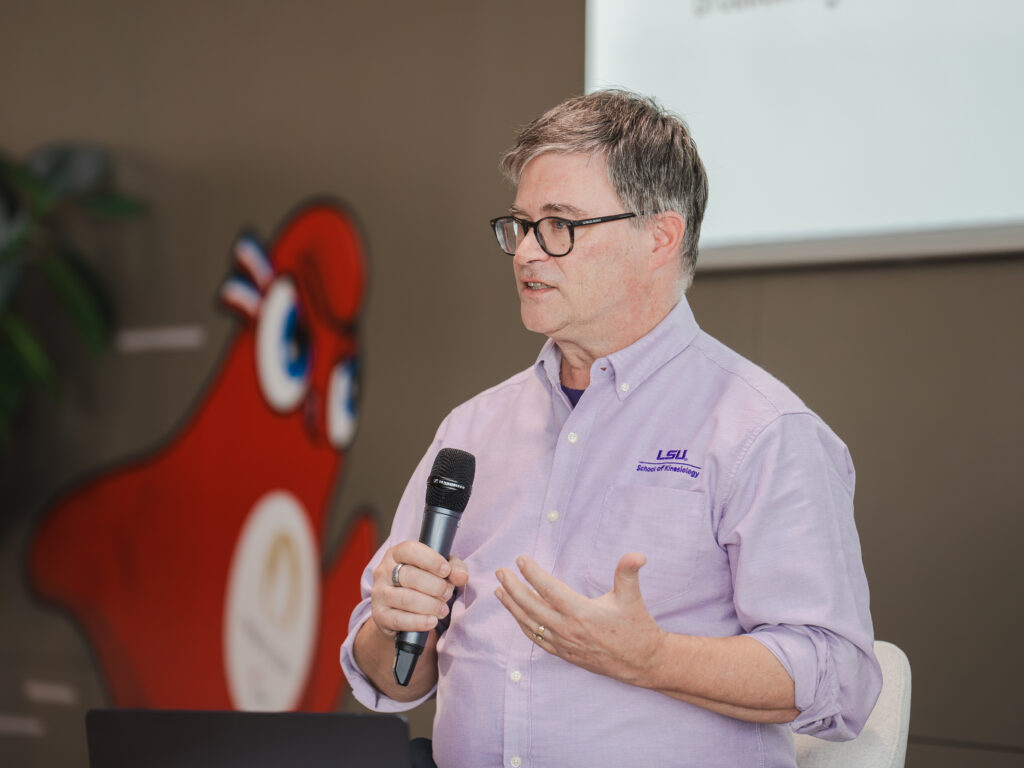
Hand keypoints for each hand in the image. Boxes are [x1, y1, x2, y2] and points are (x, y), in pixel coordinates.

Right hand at [369, 540, 468, 637]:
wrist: (401, 612)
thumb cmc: (423, 583)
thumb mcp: (440, 570)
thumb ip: (454, 569)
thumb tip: (462, 576)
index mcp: (396, 554)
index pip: (409, 550)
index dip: (430, 560)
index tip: (446, 570)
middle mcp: (383, 572)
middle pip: (409, 576)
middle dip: (435, 586)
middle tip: (448, 593)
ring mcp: (379, 594)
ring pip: (406, 599)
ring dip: (430, 605)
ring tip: (443, 609)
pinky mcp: (380, 616)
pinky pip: (399, 620)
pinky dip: (419, 622)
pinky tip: (432, 621)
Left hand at [494, 553, 664, 686]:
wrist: (642, 662)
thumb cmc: (636, 627)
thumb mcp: (632, 598)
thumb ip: (628, 573)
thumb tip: (637, 555)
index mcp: (581, 612)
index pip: (549, 589)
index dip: (532, 573)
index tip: (520, 559)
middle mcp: (567, 629)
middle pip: (531, 606)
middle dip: (513, 587)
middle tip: (500, 571)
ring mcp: (564, 644)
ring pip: (530, 624)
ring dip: (513, 606)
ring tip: (499, 591)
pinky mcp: (565, 654)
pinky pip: (537, 639)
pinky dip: (523, 625)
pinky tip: (516, 615)